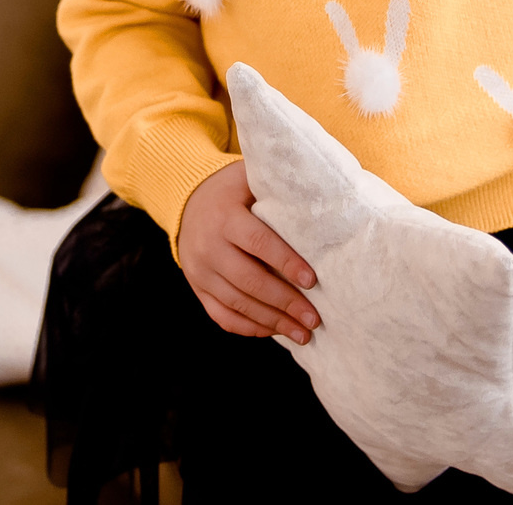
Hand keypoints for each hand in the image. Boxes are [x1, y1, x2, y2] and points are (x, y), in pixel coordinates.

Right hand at [177, 161, 321, 344]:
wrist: (187, 201)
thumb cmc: (233, 190)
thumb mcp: (249, 179)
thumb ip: (276, 188)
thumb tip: (325, 195)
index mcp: (224, 216)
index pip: (257, 242)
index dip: (285, 262)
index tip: (312, 281)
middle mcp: (208, 246)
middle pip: (248, 280)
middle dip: (284, 302)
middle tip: (315, 318)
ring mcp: (199, 271)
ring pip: (237, 304)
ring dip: (273, 322)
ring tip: (303, 334)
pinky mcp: (198, 289)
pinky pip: (223, 316)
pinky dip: (250, 328)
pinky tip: (275, 331)